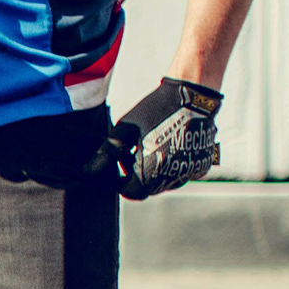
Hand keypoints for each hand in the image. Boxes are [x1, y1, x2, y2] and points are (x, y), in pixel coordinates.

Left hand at [101, 76, 223, 198]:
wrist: (193, 96)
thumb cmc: (154, 110)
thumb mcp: (125, 129)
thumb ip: (106, 153)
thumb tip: (87, 172)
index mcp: (151, 171)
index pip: (131, 192)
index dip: (121, 183)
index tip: (119, 168)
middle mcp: (173, 177)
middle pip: (148, 189)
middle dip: (138, 177)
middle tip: (134, 152)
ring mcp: (190, 173)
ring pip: (166, 183)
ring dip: (155, 173)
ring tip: (151, 147)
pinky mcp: (202, 166)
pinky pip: (182, 174)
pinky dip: (173, 167)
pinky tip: (169, 146)